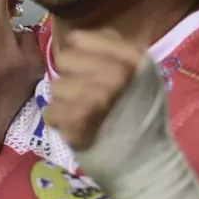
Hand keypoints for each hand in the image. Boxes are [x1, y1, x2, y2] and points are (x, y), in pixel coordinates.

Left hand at [43, 29, 146, 150]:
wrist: (147, 161)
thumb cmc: (142, 113)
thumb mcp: (142, 72)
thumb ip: (114, 49)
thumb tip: (77, 37)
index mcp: (132, 57)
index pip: (79, 38)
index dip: (78, 52)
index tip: (87, 66)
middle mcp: (114, 73)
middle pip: (64, 60)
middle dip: (71, 76)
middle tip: (87, 93)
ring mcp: (95, 98)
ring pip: (56, 87)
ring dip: (65, 100)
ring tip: (84, 112)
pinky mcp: (78, 123)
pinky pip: (51, 112)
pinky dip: (61, 122)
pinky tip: (77, 127)